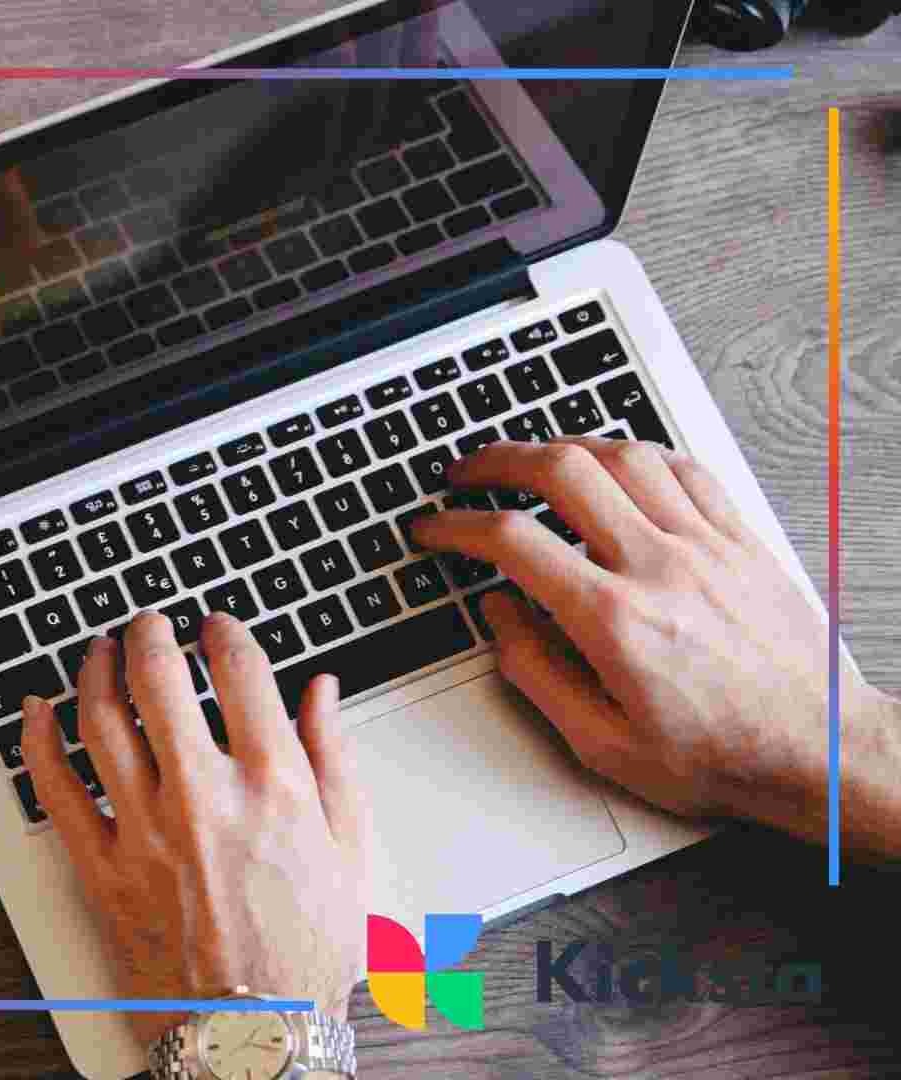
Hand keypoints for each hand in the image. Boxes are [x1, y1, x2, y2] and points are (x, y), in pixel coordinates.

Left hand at [18, 611, 367, 1044]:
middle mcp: (205, 799)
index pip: (239, 672)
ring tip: (99, 652)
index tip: (215, 626)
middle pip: (157, 678)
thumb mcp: (350, 850)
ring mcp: (145, 832)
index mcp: (274, 787)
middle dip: (149, 634)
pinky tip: (36, 710)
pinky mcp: (101, 868)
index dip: (222, 632)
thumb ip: (335, 758)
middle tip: (148, 624)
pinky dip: (36, 738)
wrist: (255, 1037)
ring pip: (100, 720)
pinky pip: (52, 788)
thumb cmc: (307, 955)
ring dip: (94, 670)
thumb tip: (322, 691)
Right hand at [412, 437, 900, 856]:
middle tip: (468, 473)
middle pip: (562, 472)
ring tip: (533, 459)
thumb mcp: (602, 745)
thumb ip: (536, 673)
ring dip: (564, 447)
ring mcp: (707, 547)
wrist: (820, 754)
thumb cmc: (721, 757)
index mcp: (615, 621)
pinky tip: (617, 464)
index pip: (513, 541)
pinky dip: (637, 454)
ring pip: (623, 455)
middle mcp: (660, 569)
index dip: (456, 526)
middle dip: (498, 461)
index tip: (435, 529)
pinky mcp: (742, 542)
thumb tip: (499, 616)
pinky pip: (684, 469)